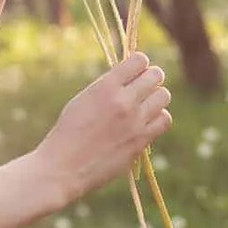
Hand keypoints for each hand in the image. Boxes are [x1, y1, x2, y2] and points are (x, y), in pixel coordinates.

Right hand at [36, 53, 171, 206]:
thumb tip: (131, 77)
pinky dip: (159, 117)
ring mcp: (135, 121)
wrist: (63, 167)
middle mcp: (123, 101)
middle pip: (156, 76)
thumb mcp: (84, 99)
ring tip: (146, 104)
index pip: (139, 60)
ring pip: (163, 96)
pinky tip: (148, 120)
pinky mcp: (141, 140)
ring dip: (156, 96)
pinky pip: (164, 119)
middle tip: (144, 86)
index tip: (136, 71)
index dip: (140, 63)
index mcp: (105, 87)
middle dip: (151, 77)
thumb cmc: (69, 132)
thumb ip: (108, 87)